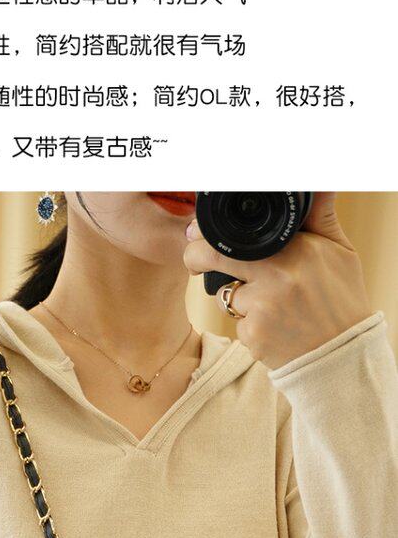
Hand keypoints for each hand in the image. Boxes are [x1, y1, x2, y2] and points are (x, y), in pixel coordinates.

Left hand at [183, 192, 373, 369]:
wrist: (342, 353)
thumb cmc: (340, 299)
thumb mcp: (340, 252)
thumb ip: (321, 216)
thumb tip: (319, 184)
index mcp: (296, 250)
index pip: (238, 234)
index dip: (210, 234)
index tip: (199, 234)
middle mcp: (277, 277)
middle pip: (213, 258)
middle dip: (196, 257)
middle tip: (194, 260)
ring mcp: (262, 308)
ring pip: (225, 295)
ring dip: (237, 299)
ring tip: (272, 305)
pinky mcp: (253, 336)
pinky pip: (237, 324)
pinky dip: (249, 326)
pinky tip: (274, 327)